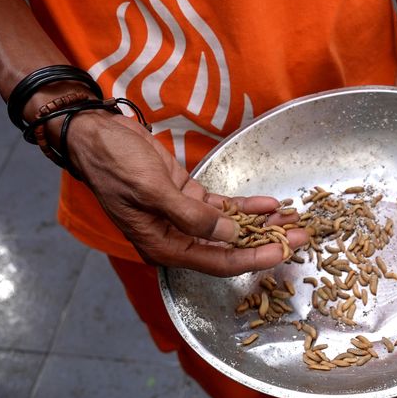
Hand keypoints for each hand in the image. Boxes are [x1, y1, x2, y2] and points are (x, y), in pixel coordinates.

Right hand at [63, 111, 306, 275]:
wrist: (96, 134)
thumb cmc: (115, 164)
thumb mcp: (154, 190)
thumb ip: (192, 216)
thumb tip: (228, 235)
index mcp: (165, 247)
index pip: (219, 262)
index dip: (253, 258)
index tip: (282, 252)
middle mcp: (177, 239)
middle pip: (231, 248)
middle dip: (267, 242)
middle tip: (301, 237)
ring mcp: (184, 218)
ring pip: (231, 228)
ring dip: (262, 224)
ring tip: (293, 220)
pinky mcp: (188, 197)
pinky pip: (223, 207)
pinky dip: (247, 206)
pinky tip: (270, 203)